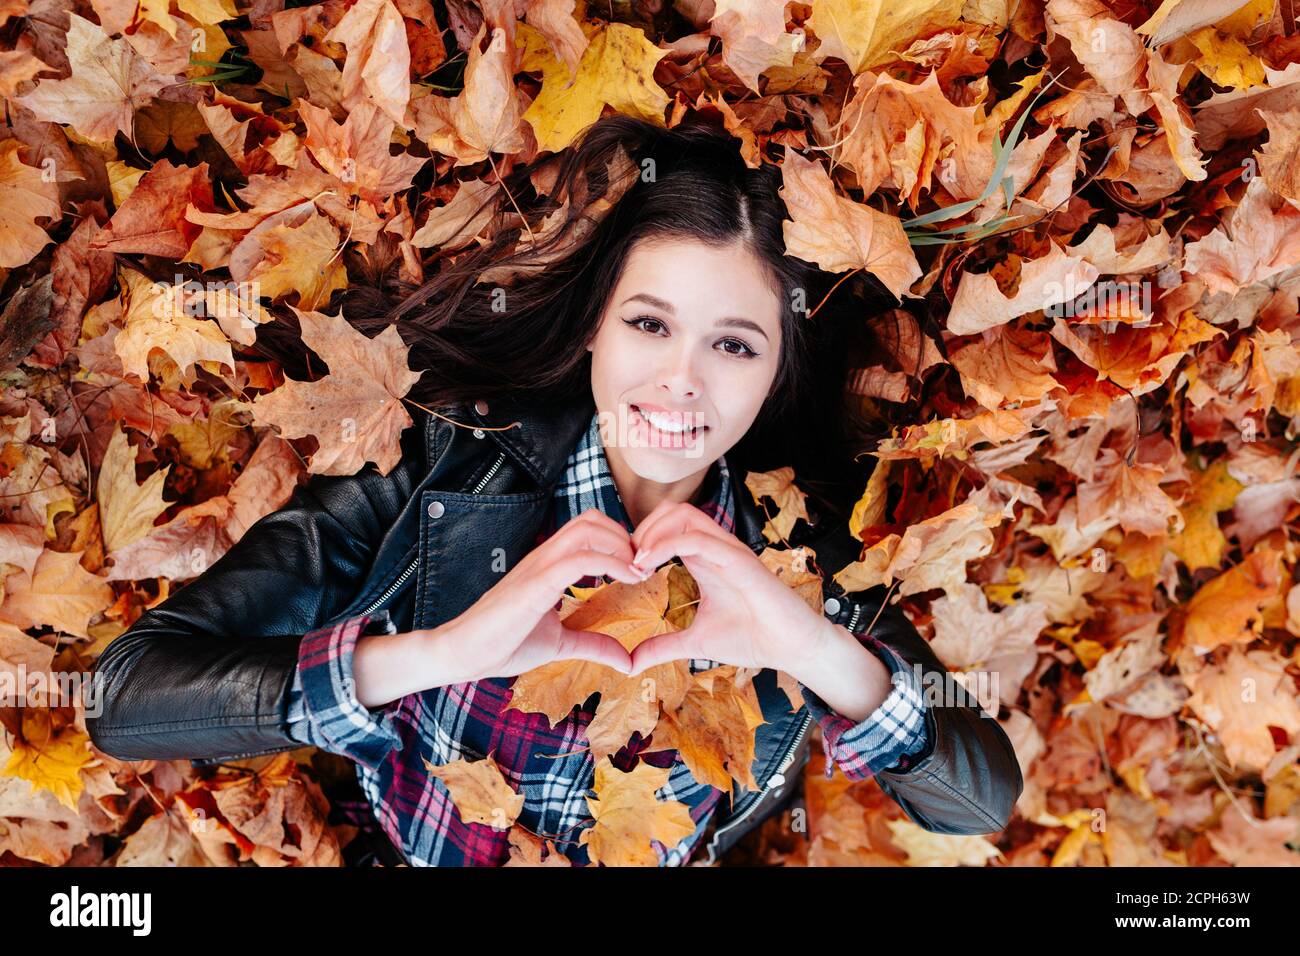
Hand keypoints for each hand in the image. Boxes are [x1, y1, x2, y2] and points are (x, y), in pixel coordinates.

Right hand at [429, 509, 643, 683]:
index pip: (588, 528)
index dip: (620, 541)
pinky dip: (612, 563)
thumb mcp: (560, 645)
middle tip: (643, 568)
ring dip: (622, 545)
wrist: (462, 653)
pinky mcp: (535, 583)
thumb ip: (593, 645)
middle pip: (592, 519)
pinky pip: (579, 559)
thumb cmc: (503, 645)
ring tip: (639, 572)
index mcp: (548, 565)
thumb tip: (627, 661)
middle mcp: (544, 557)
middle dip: (626, 537)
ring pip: (587, 529)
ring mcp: (539, 566)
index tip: (640, 568)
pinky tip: (629, 580)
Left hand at [625, 500, 836, 678]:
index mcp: (706, 559)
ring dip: (652, 533)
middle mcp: (717, 548)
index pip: (668, 526)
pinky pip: (698, 539)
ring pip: (683, 515)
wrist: (793, 648)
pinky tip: (648, 567)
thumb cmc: (753, 638)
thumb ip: (664, 647)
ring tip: (635, 564)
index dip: (640, 540)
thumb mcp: (696, 643)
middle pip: (672, 510)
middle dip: (642, 530)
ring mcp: (729, 550)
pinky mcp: (739, 561)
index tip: (623, 571)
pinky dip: (666, 546)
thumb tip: (631, 664)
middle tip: (626, 563)